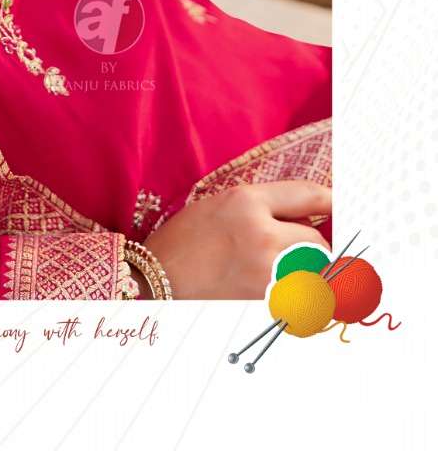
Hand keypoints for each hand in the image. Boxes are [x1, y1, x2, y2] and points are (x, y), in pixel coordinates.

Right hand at [142, 179, 331, 299]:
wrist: (155, 283)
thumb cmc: (184, 242)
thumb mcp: (219, 205)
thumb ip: (264, 207)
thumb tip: (310, 220)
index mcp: (245, 201)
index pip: (308, 196)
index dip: (333, 201)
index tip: (345, 206)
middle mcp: (261, 234)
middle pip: (316, 242)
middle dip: (309, 248)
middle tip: (285, 253)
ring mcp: (266, 273)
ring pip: (311, 273)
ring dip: (304, 274)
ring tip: (273, 273)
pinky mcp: (266, 305)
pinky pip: (298, 298)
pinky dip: (294, 295)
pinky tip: (270, 292)